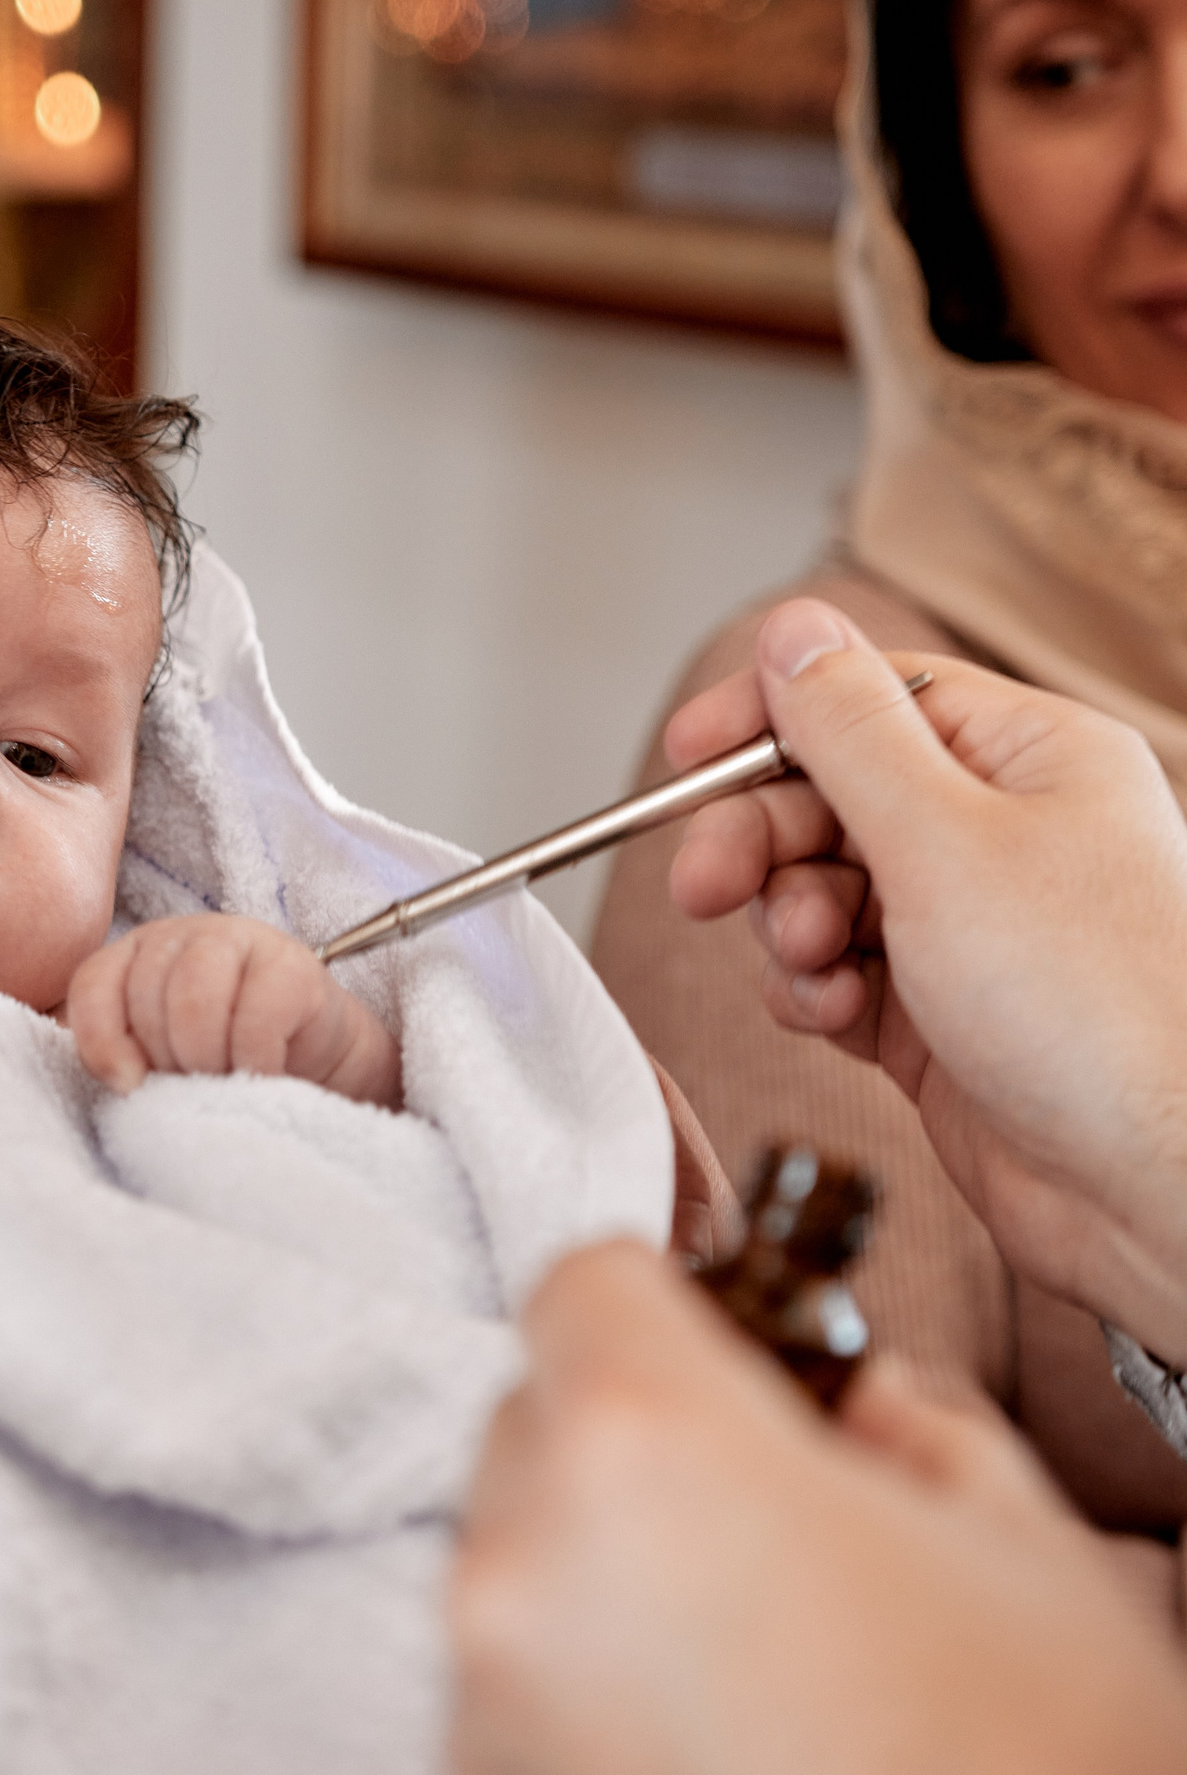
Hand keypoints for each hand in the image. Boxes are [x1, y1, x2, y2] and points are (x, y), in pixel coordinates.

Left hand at [67, 914, 402, 1107]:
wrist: (312, 1054)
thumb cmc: (224, 1054)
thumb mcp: (162, 1053)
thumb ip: (125, 1056)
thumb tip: (124, 1079)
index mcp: (139, 952)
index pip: (95, 984)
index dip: (103, 1041)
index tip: (129, 1085)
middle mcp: (183, 934)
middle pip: (147, 996)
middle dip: (166, 1058)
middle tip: (193, 1085)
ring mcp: (240, 939)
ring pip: (194, 1000)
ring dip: (204, 1059)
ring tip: (222, 1083)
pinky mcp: (292, 965)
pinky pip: (255, 1020)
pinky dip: (250, 1063)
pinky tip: (259, 1077)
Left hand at [451, 1240, 1186, 1774]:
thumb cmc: (1032, 1761)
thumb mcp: (1019, 1545)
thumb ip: (904, 1420)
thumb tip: (847, 1401)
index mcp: (646, 1441)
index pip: (581, 1283)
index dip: (660, 1304)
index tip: (720, 1353)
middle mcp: (521, 1553)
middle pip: (543, 1417)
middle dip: (636, 1439)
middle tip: (758, 1520)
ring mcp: (482, 1687)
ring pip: (521, 1548)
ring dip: (604, 1565)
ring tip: (745, 1657)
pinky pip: (512, 1672)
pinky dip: (581, 1678)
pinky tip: (706, 1740)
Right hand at [665, 598, 1186, 1365]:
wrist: (1160, 1194)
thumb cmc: (1099, 1015)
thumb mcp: (945, 843)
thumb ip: (848, 732)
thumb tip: (793, 629)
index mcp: (1028, 759)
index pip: (870, 696)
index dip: (769, 718)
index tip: (686, 755)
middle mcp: (999, 834)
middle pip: (826, 796)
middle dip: (758, 840)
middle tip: (705, 885)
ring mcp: (965, 928)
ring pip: (816, 888)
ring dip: (787, 924)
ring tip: (812, 964)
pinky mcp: (934, 1014)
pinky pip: (832, 971)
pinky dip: (811, 989)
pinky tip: (832, 1015)